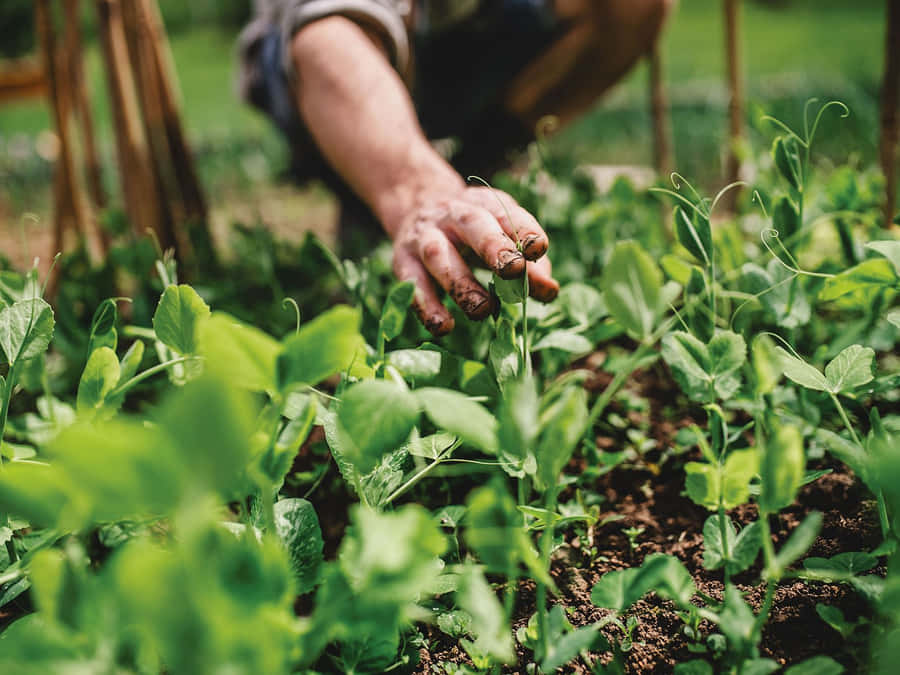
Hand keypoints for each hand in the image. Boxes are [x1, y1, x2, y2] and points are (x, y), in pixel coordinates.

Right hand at [390, 185, 558, 335]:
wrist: (417, 207)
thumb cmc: (475, 232)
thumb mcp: (503, 237)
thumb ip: (529, 265)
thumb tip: (549, 291)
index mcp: (486, 204)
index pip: (508, 214)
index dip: (524, 230)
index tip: (539, 248)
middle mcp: (454, 215)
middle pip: (474, 226)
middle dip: (493, 247)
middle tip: (513, 270)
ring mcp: (424, 236)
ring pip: (439, 256)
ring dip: (461, 284)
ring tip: (483, 311)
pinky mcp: (402, 260)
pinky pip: (412, 283)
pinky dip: (427, 306)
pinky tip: (444, 326)